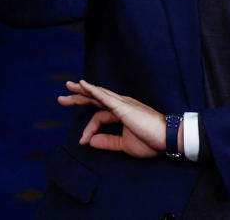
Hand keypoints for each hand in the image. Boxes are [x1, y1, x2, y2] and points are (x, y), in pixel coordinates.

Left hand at [57, 80, 171, 158]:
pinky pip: (104, 96)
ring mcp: (122, 103)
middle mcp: (121, 104)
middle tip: (62, 97)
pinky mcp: (123, 107)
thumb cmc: (150, 140)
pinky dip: (92, 90)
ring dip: (81, 90)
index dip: (88, 129)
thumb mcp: (125, 144)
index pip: (99, 116)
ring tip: (68, 86)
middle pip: (95, 97)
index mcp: (121, 112)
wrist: (167, 138)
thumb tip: (90, 141)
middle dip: (78, 96)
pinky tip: (82, 85)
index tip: (82, 142)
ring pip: (98, 93)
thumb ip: (108, 141)